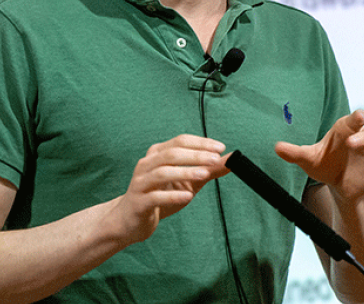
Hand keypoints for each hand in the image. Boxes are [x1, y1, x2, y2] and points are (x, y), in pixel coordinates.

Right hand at [110, 134, 228, 243]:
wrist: (130, 220)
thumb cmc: (160, 196)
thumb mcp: (188, 181)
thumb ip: (208, 170)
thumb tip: (233, 160)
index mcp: (157, 154)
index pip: (180, 141)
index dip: (200, 143)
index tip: (220, 148)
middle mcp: (146, 164)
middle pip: (172, 154)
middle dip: (196, 155)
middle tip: (216, 159)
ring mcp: (140, 183)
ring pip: (162, 172)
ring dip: (185, 171)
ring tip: (205, 173)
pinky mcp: (138, 202)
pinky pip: (155, 196)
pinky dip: (172, 195)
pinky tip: (188, 196)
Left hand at [274, 109, 363, 202]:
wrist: (337, 185)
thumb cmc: (324, 164)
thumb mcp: (308, 159)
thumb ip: (294, 152)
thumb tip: (276, 147)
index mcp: (346, 132)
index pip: (355, 120)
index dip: (358, 117)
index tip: (360, 117)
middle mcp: (362, 142)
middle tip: (352, 143)